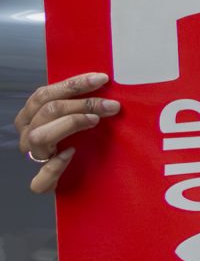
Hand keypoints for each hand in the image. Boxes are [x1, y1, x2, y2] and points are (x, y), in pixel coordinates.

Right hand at [15, 72, 120, 193]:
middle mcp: (28, 134)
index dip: (73, 84)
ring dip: (71, 123)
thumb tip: (106, 85)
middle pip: (48, 110)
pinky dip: (55, 165)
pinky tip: (71, 153)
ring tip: (95, 120)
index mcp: (31, 115)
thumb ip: (81, 103)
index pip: (45, 94)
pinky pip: (40, 177)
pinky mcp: (42, 181)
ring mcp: (33, 157)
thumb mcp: (75, 116)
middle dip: (82, 103)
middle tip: (111, 105)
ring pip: (41, 136)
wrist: (78, 174)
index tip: (102, 79)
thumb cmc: (78, 139)